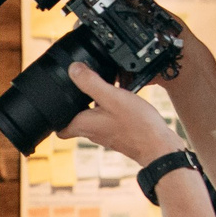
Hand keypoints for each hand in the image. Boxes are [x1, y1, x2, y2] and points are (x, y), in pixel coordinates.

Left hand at [57, 62, 183, 166]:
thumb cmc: (137, 125)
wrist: (159, 146)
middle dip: (76, 105)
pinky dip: (110, 107)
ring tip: (104, 87)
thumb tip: (73, 70)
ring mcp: (106, 134)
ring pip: (93, 117)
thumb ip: (91, 83)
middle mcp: (92, 132)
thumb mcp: (112, 97)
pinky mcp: (119, 133)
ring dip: (95, 103)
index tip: (57, 101)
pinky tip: (122, 96)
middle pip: (76, 119)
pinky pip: (109, 118)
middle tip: (81, 89)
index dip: (55, 116)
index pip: (59, 128)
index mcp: (84, 125)